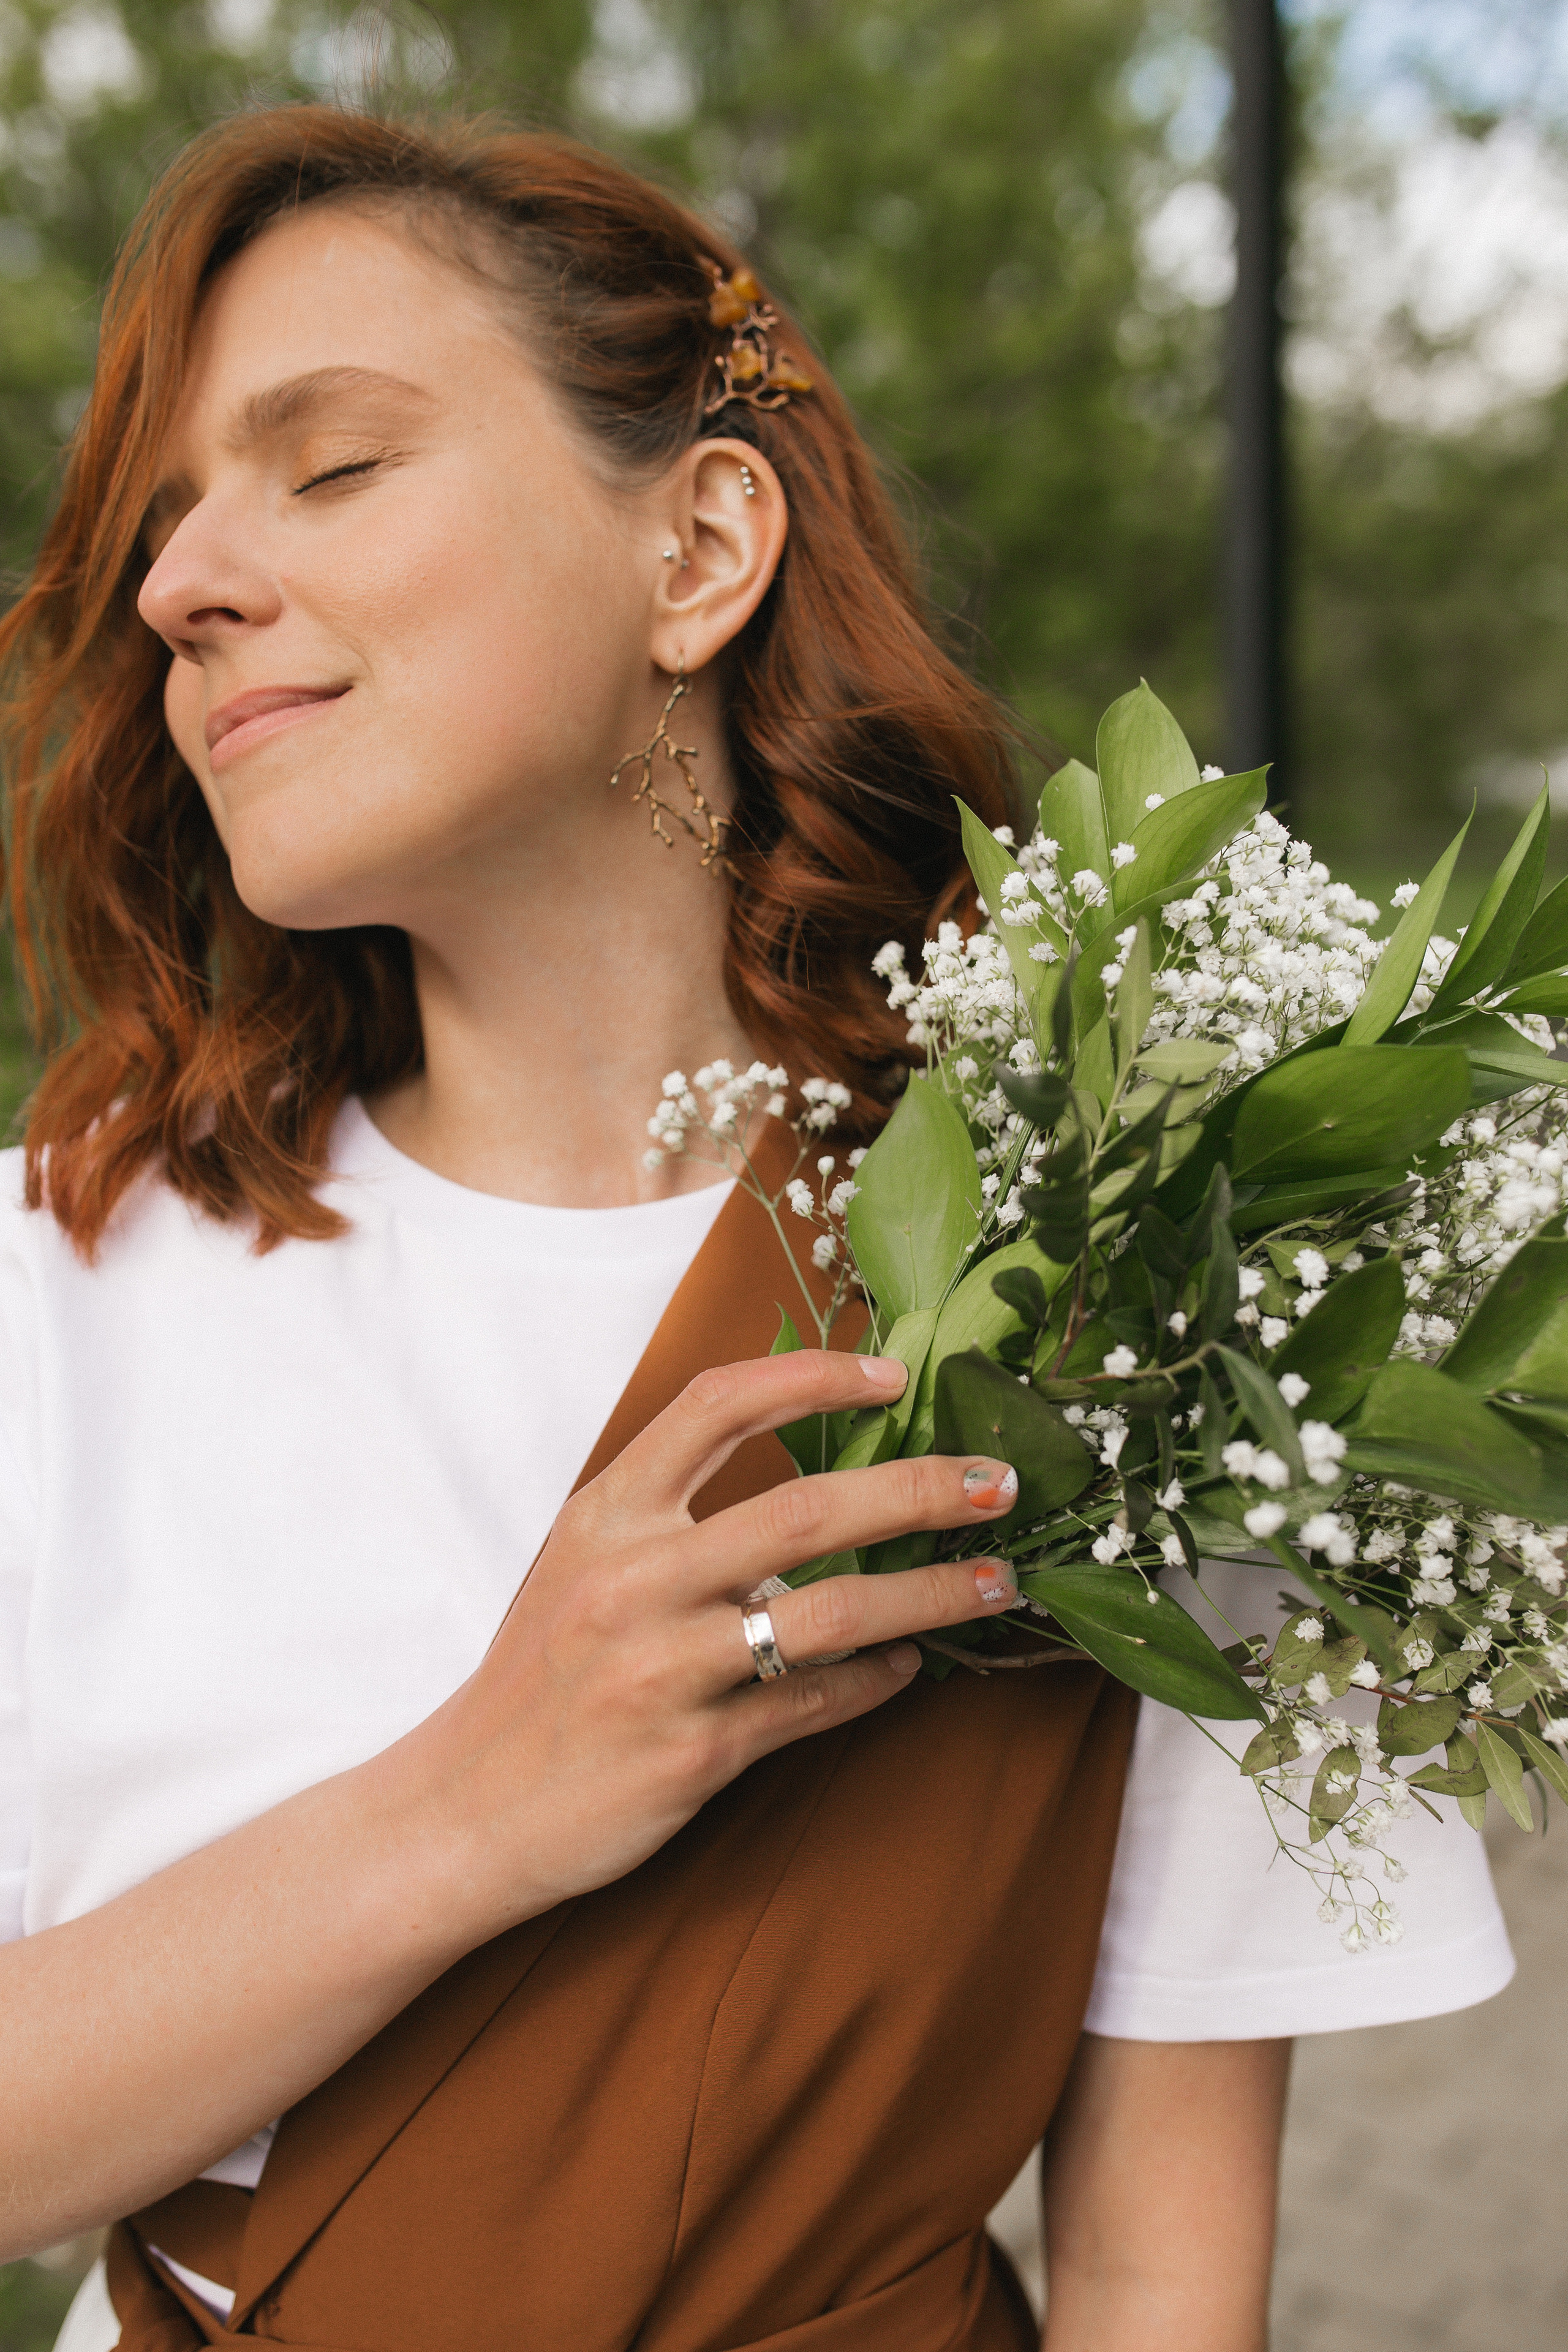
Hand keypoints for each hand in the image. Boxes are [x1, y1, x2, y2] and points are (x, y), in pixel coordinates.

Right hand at [422, 1348, 1021, 1935]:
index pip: (719, 1402)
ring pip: (836, 1613)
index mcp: (608, 1514)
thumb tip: (815, 1490)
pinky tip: (910, 1667)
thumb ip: (674, 1519)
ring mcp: (666, 1668)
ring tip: (998, 1583)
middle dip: (923, 1488)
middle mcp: (635, 1579)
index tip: (893, 1377)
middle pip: (810, 1507)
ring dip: (935, 1596)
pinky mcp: (695, 1752)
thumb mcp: (582, 1567)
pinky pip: (816, 1703)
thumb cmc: (539, 1679)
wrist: (464, 1810)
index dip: (815, 1375)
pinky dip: (879, 1681)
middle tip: (999, 1482)